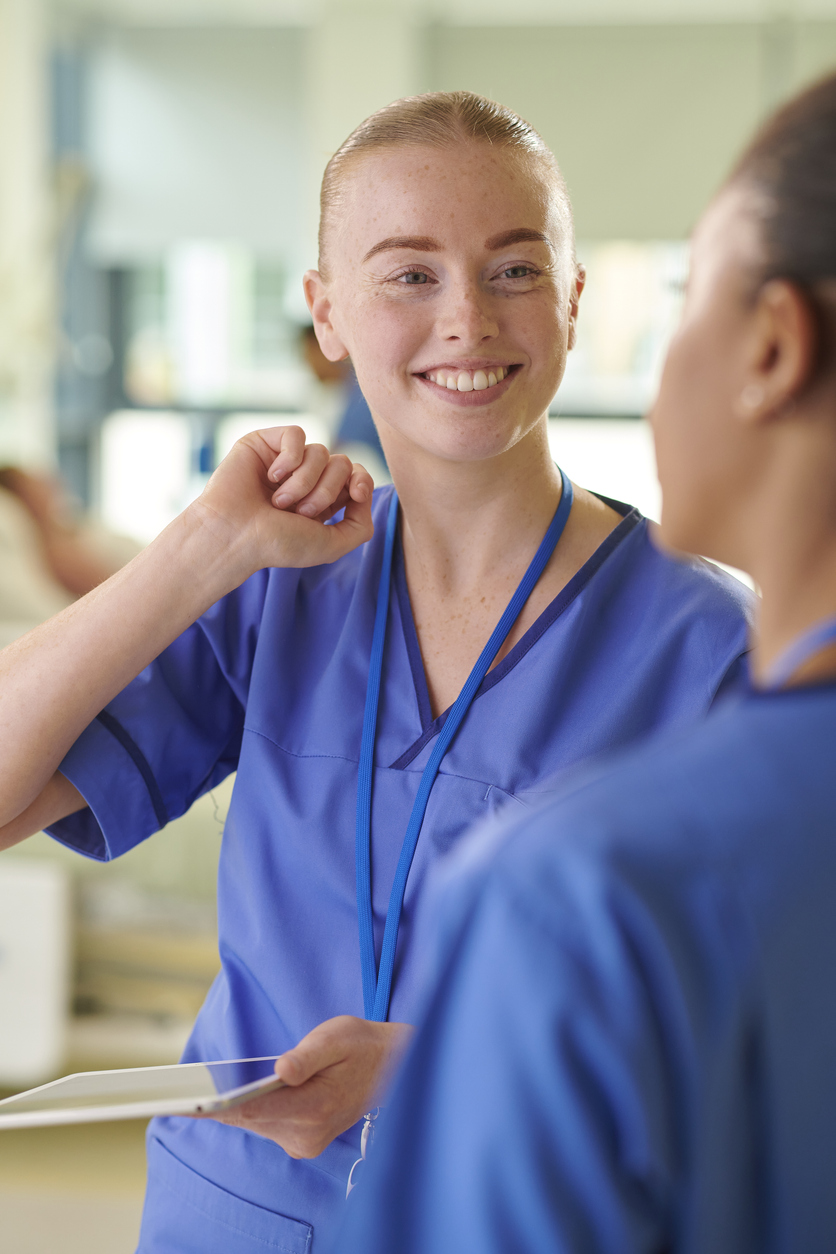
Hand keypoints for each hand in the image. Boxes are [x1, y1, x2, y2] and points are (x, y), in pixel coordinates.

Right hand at [190, 426, 373, 577]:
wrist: (234, 535)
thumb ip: (361, 525)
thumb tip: (362, 491)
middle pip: (342, 463)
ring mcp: (285, 460)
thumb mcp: (331, 545)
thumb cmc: (278, 544)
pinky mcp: (265, 443)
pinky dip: (289, 458)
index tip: (355, 495)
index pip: (356, 476)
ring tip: (279, 502)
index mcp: (322, 500)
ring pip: (320, 451)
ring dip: (304, 482)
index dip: (362, 480)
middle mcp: (305, 478)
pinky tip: (271, 477)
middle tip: (300, 512)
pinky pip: (296, 434)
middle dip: (327, 490)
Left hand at [204, 1015, 413, 1158]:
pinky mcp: (303, 1141)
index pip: (254, 1110)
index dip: (218, 1107)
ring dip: (231, 1109)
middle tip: (176, 1096)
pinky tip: (229, 1097)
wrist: (393, 1066)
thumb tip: (280, 1070)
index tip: (188, 1105)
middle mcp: (307, 1134)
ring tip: (195, 1094)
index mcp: (315, 1107)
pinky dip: (248, 1111)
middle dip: (215, 1107)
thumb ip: (306, 1056)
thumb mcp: (336, 1037)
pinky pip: (265, 1125)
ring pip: (255, 1124)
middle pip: (249, 1121)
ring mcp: (306, 1142)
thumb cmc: (361, 1045)